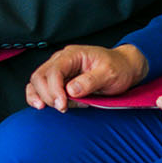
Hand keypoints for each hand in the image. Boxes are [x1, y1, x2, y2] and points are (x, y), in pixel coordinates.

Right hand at [25, 44, 148, 110]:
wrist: (124, 68)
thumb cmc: (118, 68)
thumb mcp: (109, 73)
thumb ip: (90, 81)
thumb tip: (71, 90)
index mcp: (73, 55)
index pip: (54, 71)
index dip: (54, 89)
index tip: (63, 105)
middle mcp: (61, 60)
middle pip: (40, 76)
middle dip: (47, 95)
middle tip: (62, 108)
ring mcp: (58, 69)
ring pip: (36, 82)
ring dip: (40, 96)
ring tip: (52, 107)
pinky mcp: (58, 80)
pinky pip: (40, 87)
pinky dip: (38, 97)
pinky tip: (42, 106)